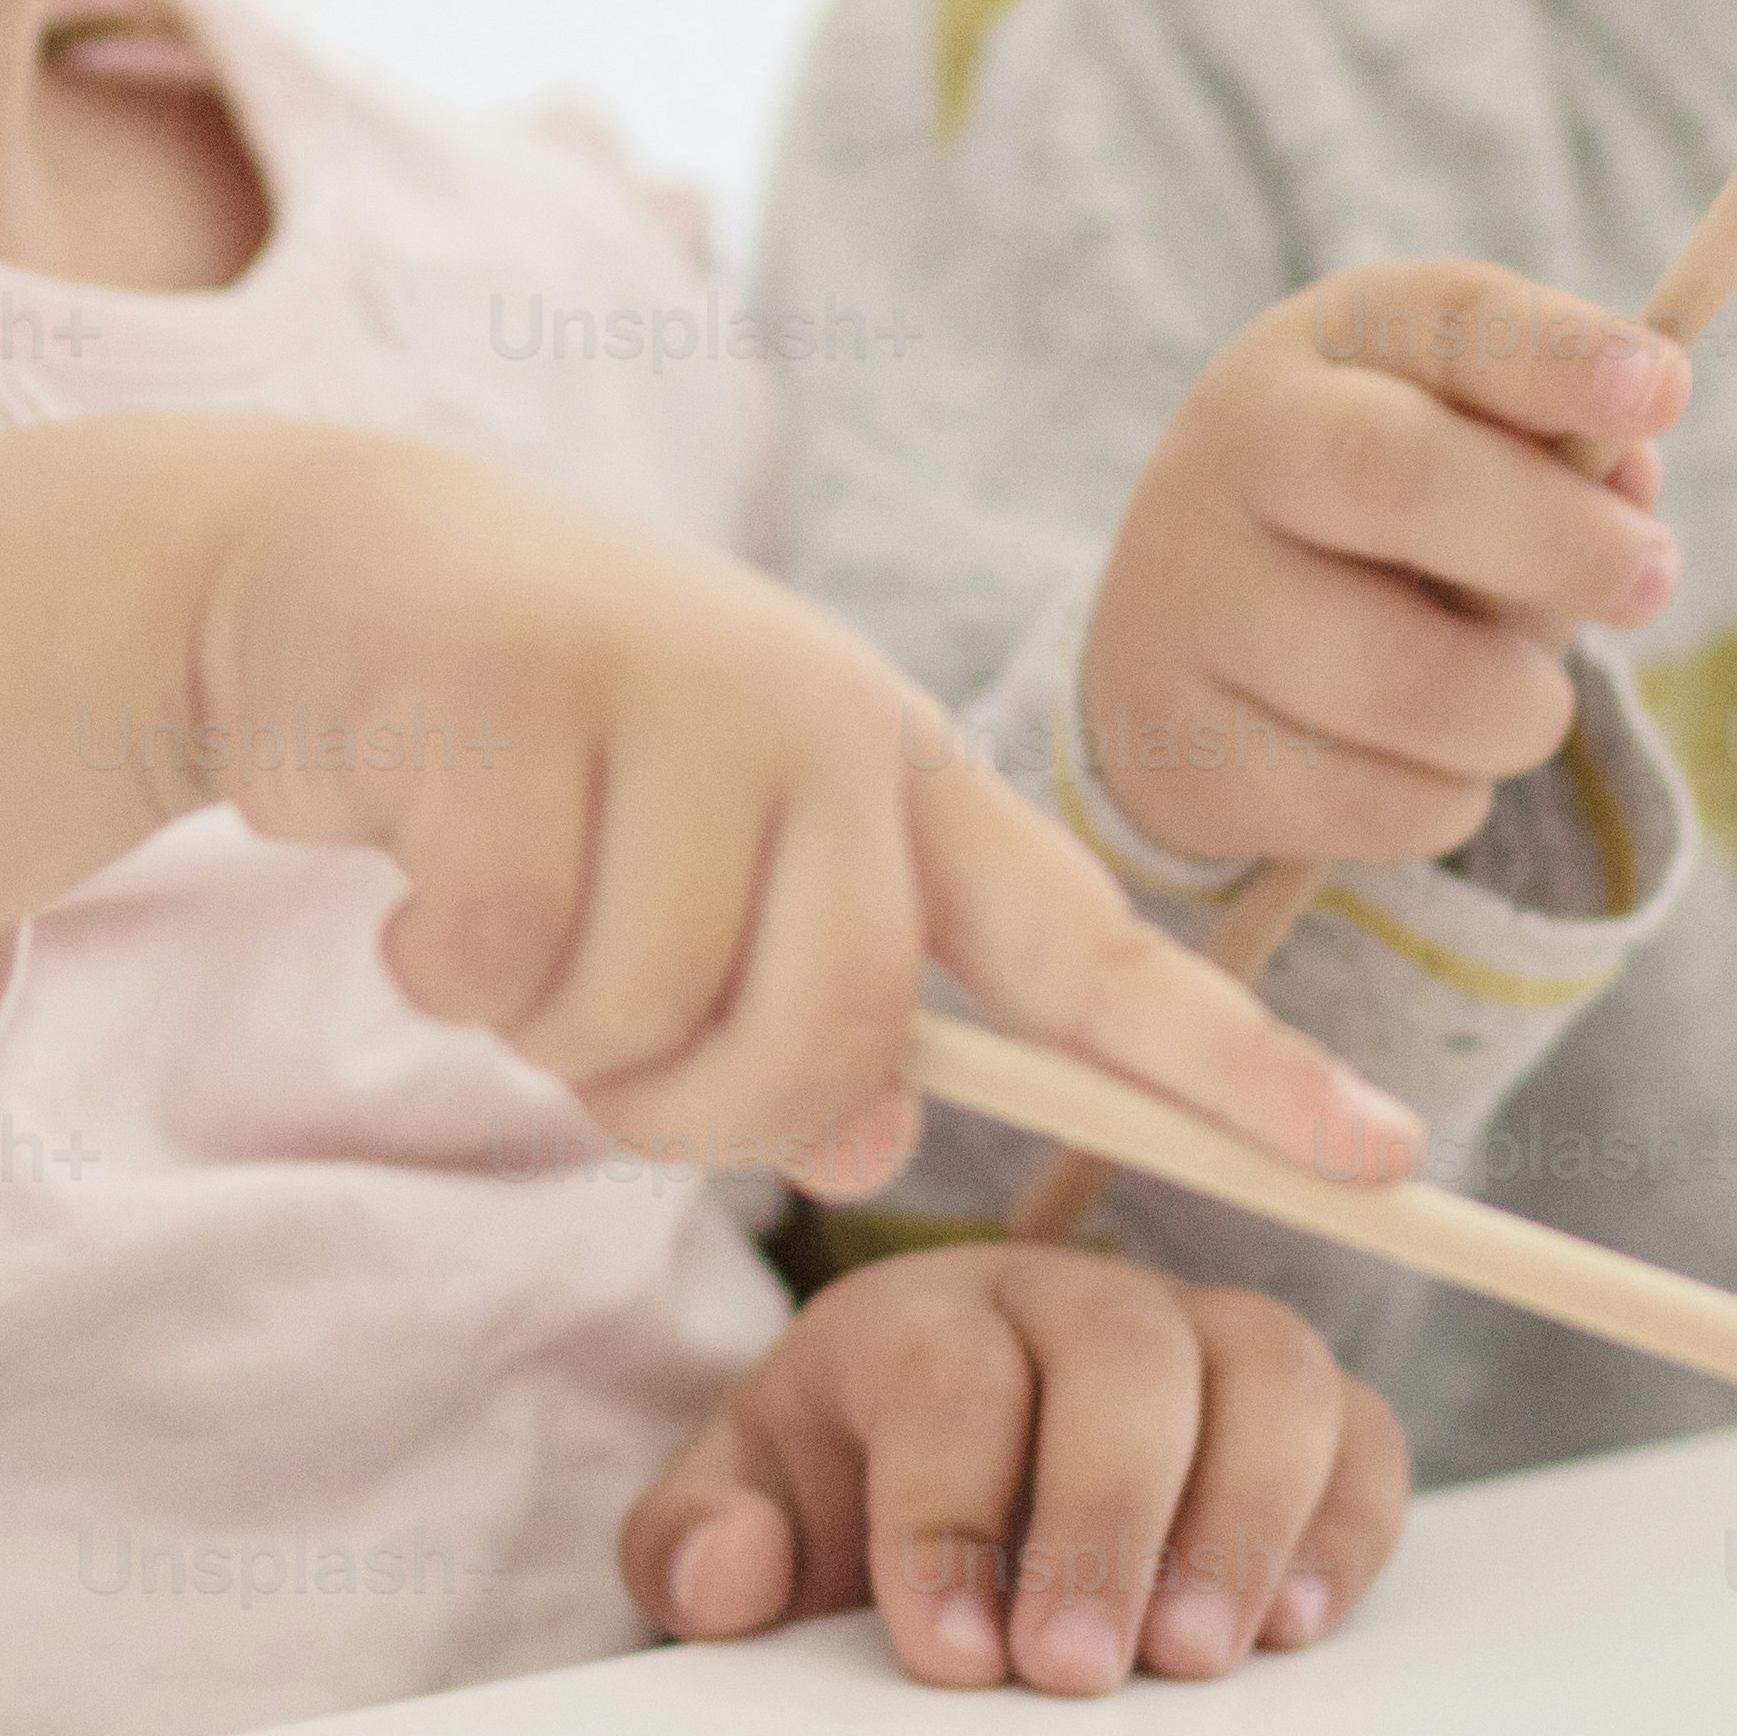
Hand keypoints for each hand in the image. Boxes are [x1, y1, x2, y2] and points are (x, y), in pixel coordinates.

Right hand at [170, 432, 1426, 1205]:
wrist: (347, 570)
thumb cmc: (554, 767)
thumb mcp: (714, 883)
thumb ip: (815, 1019)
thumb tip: (866, 1138)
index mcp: (904, 775)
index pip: (1093, 947)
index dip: (1238, 1069)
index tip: (1389, 1165)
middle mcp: (829, 721)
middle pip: (829, 1044)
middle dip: (690, 1102)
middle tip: (593, 1022)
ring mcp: (681, 695)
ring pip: (651, 1029)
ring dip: (546, 1031)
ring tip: (507, 916)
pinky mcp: (523, 702)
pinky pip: (501, 971)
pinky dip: (441, 969)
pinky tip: (421, 876)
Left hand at [624, 1239, 1407, 1690]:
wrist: (940, 1476)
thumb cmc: (847, 1492)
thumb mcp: (742, 1512)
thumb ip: (694, 1544)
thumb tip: (726, 1573)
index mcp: (922, 1313)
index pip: (951, 1376)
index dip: (949, 1514)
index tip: (949, 1656)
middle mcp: (1071, 1298)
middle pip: (1123, 1359)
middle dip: (1102, 1520)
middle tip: (1074, 1674)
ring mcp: (1200, 1339)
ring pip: (1266, 1370)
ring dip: (1241, 1519)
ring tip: (1194, 1661)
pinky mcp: (1303, 1405)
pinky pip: (1364, 1432)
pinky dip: (1346, 1524)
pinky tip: (1297, 1629)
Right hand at [1069, 260, 1684, 875]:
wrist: (1177, 638)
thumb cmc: (1372, 527)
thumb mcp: (1456, 447)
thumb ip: (1557, 448)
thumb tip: (1627, 480)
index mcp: (1322, 351)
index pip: (1446, 322)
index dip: (1559, 355)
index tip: (1663, 387)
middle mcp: (1230, 451)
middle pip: (1392, 478)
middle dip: (1552, 536)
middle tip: (1651, 578)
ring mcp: (1188, 601)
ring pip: (1404, 679)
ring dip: (1519, 710)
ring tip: (1519, 703)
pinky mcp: (1178, 745)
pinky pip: (1376, 802)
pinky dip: (1448, 799)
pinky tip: (1418, 765)